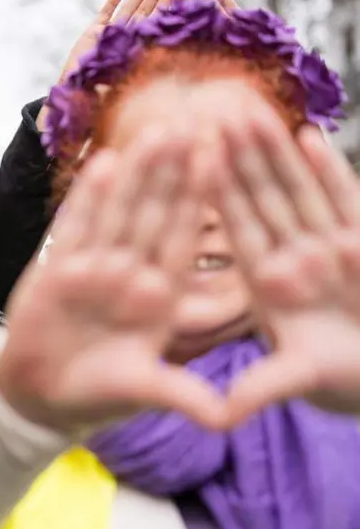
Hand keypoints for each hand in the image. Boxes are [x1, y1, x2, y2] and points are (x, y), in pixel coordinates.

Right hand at [0, 132, 226, 431]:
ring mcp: (93, 269)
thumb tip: (229, 419)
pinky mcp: (57, 270)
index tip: (220, 161)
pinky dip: (87, 198)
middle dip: (173, 172)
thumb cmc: (95, 394)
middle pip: (154, 214)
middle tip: (193, 125)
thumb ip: (184, 397)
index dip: (201, 201)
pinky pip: (75, 227)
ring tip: (155, 132)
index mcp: (160, 298)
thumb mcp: (145, 392)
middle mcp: (130, 275)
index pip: (184, 240)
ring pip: (118, 211)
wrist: (40, 396)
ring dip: (136, 173)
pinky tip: (103, 163)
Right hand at [38, 0, 166, 132]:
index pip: (154, 28)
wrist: (73, 93)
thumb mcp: (125, 83)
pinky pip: (104, 16)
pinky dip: (111, 4)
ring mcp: (109, 37)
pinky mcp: (92, 34)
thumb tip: (167, 67)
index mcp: (136, 51)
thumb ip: (139, 69)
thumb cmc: (98, 94)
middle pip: (143, 16)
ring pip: (127, 13)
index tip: (175, 0)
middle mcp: (125, 42)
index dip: (163, 14)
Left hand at [209, 108, 359, 421]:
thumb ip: (258, 389)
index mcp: (268, 283)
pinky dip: (329, 171)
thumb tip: (218, 415)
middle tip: (208, 114)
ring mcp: (331, 247)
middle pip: (260, 199)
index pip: (233, 229)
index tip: (184, 160)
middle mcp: (295, 259)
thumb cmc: (345, 380)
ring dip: (275, 152)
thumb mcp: (295, 381)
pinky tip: (310, 136)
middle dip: (236, 157)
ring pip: (297, 191)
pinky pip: (344, 201)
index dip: (210, 193)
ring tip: (250, 112)